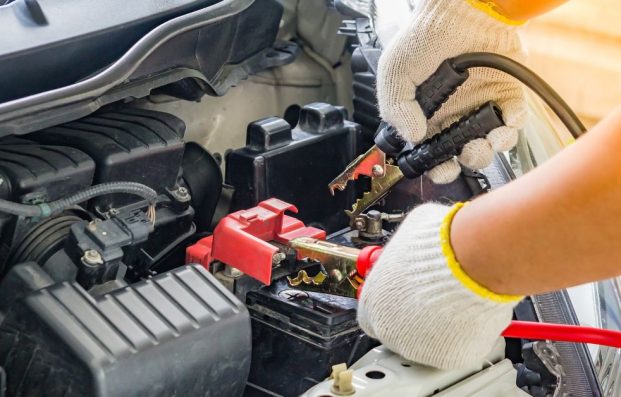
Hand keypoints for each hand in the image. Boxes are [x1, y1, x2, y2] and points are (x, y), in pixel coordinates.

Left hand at [357, 203, 521, 368]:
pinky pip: (455, 348)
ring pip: (428, 341)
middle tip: (436, 298)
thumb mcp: (409, 235)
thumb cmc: (442, 244)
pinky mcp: (449, 357)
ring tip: (456, 300)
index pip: (372, 314)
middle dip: (416, 315)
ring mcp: (419, 347)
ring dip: (439, 326)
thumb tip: (411, 247)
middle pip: (399, 330)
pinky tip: (469, 313)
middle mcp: (391, 328)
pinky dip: (464, 335)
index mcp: (374, 300)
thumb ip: (403, 252)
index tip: (405, 297)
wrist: (476, 260)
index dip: (391, 304)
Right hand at [375, 0, 527, 183]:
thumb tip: (411, 136)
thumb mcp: (395, 72)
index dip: (438, 167)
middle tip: (467, 149)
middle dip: (468, 160)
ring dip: (491, 147)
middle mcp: (454, 114)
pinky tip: (505, 115)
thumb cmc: (426, 36)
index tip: (442, 167)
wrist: (463, 10)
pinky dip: (513, 124)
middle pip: (464, 154)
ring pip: (491, 143)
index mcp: (426, 115)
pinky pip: (514, 119)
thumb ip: (395, 108)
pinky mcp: (506, 93)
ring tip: (488, 136)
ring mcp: (480, 105)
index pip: (432, 153)